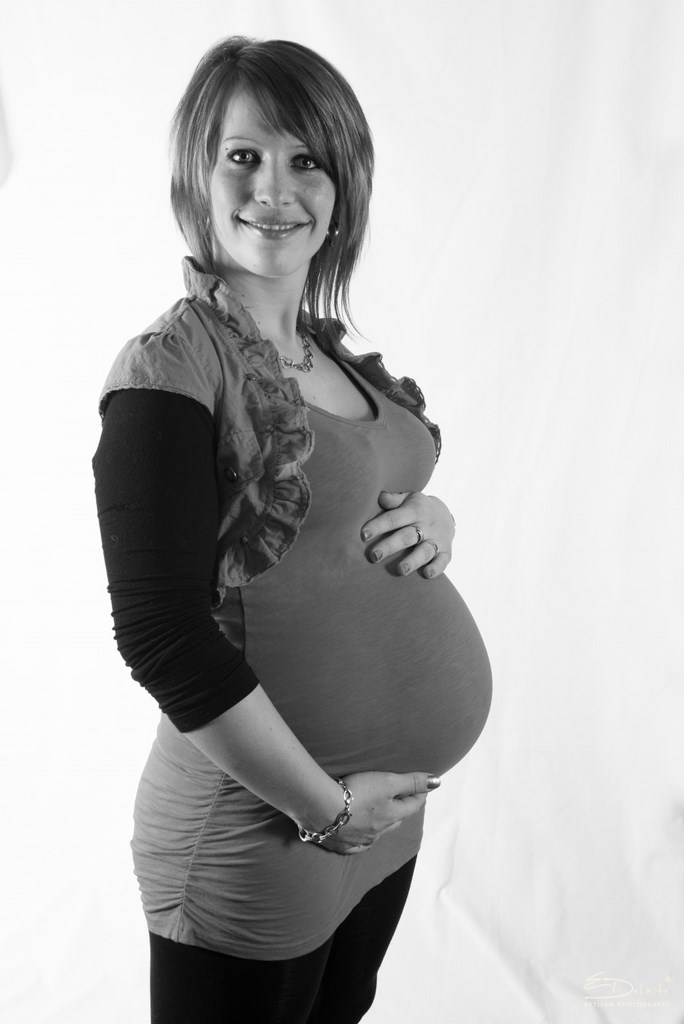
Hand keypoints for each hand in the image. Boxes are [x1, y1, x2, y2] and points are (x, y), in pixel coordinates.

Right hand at [319, 771, 439, 854]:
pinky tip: (359, 839)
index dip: (418, 793)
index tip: (422, 785)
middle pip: (396, 820)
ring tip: (380, 814)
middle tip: (400, 797)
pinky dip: (361, 840)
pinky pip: (356, 846)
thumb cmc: (356, 792)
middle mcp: (377, 832)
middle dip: (401, 809)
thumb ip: (411, 781)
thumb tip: (437, 782)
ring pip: (377, 834)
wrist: (320, 807)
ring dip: (382, 824)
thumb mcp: (387, 781)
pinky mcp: (339, 844)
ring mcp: (358, 841)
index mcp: (390, 817)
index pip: (412, 805)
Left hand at [361, 491, 454, 578]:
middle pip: (407, 536)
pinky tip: (427, 574)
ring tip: (401, 570)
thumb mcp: (408, 498)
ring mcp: (437, 539)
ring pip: (425, 551)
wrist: (445, 514)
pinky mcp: (446, 552)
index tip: (363, 535)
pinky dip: (436, 568)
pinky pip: (442, 561)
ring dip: (413, 561)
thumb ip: (394, 499)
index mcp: (414, 511)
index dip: (379, 526)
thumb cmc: (417, 508)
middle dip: (390, 546)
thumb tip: (379, 496)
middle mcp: (426, 526)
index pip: (394, 518)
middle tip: (374, 556)